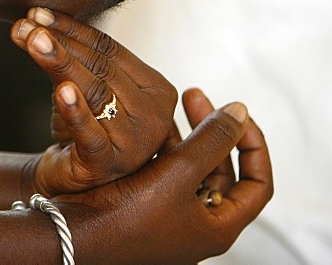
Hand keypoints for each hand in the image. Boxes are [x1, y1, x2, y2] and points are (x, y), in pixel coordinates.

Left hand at [10, 8, 177, 195]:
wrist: (72, 184)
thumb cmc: (84, 130)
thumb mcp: (85, 89)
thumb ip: (74, 57)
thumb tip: (33, 21)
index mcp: (156, 89)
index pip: (110, 49)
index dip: (72, 28)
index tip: (37, 14)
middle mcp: (154, 116)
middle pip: (100, 67)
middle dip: (58, 42)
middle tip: (24, 26)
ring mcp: (134, 143)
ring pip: (93, 92)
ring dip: (59, 62)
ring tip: (31, 40)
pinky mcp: (107, 165)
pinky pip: (90, 134)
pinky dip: (75, 112)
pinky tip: (61, 92)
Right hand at [56, 94, 272, 262]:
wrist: (73, 234)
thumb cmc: (126, 216)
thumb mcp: (179, 173)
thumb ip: (212, 140)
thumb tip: (239, 113)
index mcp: (218, 226)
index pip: (258, 183)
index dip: (254, 145)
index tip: (235, 116)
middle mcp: (198, 224)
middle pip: (222, 170)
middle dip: (213, 131)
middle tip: (194, 97)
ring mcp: (171, 217)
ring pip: (191, 168)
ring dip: (185, 135)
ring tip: (168, 104)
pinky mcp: (146, 207)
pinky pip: (164, 172)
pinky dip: (163, 148)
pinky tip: (148, 126)